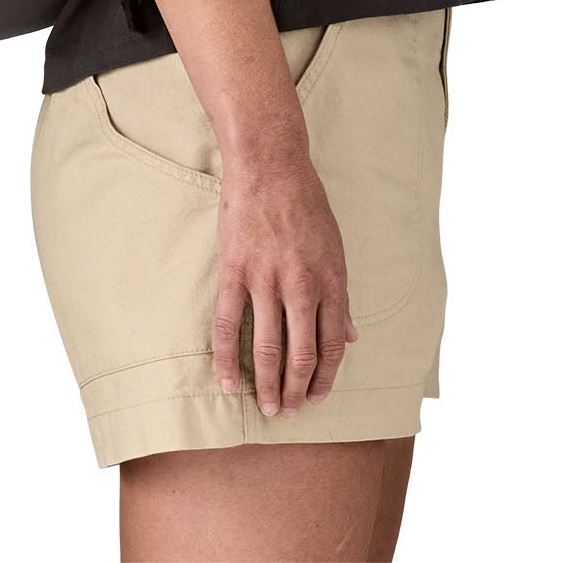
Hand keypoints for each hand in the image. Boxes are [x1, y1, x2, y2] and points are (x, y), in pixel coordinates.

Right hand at [212, 146, 359, 415]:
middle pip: (302, 354)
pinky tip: (229, 381)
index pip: (332, 344)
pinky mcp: (235, 272)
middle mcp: (302, 286)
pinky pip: (229, 324)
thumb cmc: (306, 203)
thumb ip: (341, 296)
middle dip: (298, 391)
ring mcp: (266, 280)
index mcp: (331, 281)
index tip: (318, 398)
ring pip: (268, 348)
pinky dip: (228, 358)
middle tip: (291, 413)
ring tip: (268, 408)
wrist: (270, 166)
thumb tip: (352, 337)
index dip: (325, 377)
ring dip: (269, 385)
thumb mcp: (336, 248)